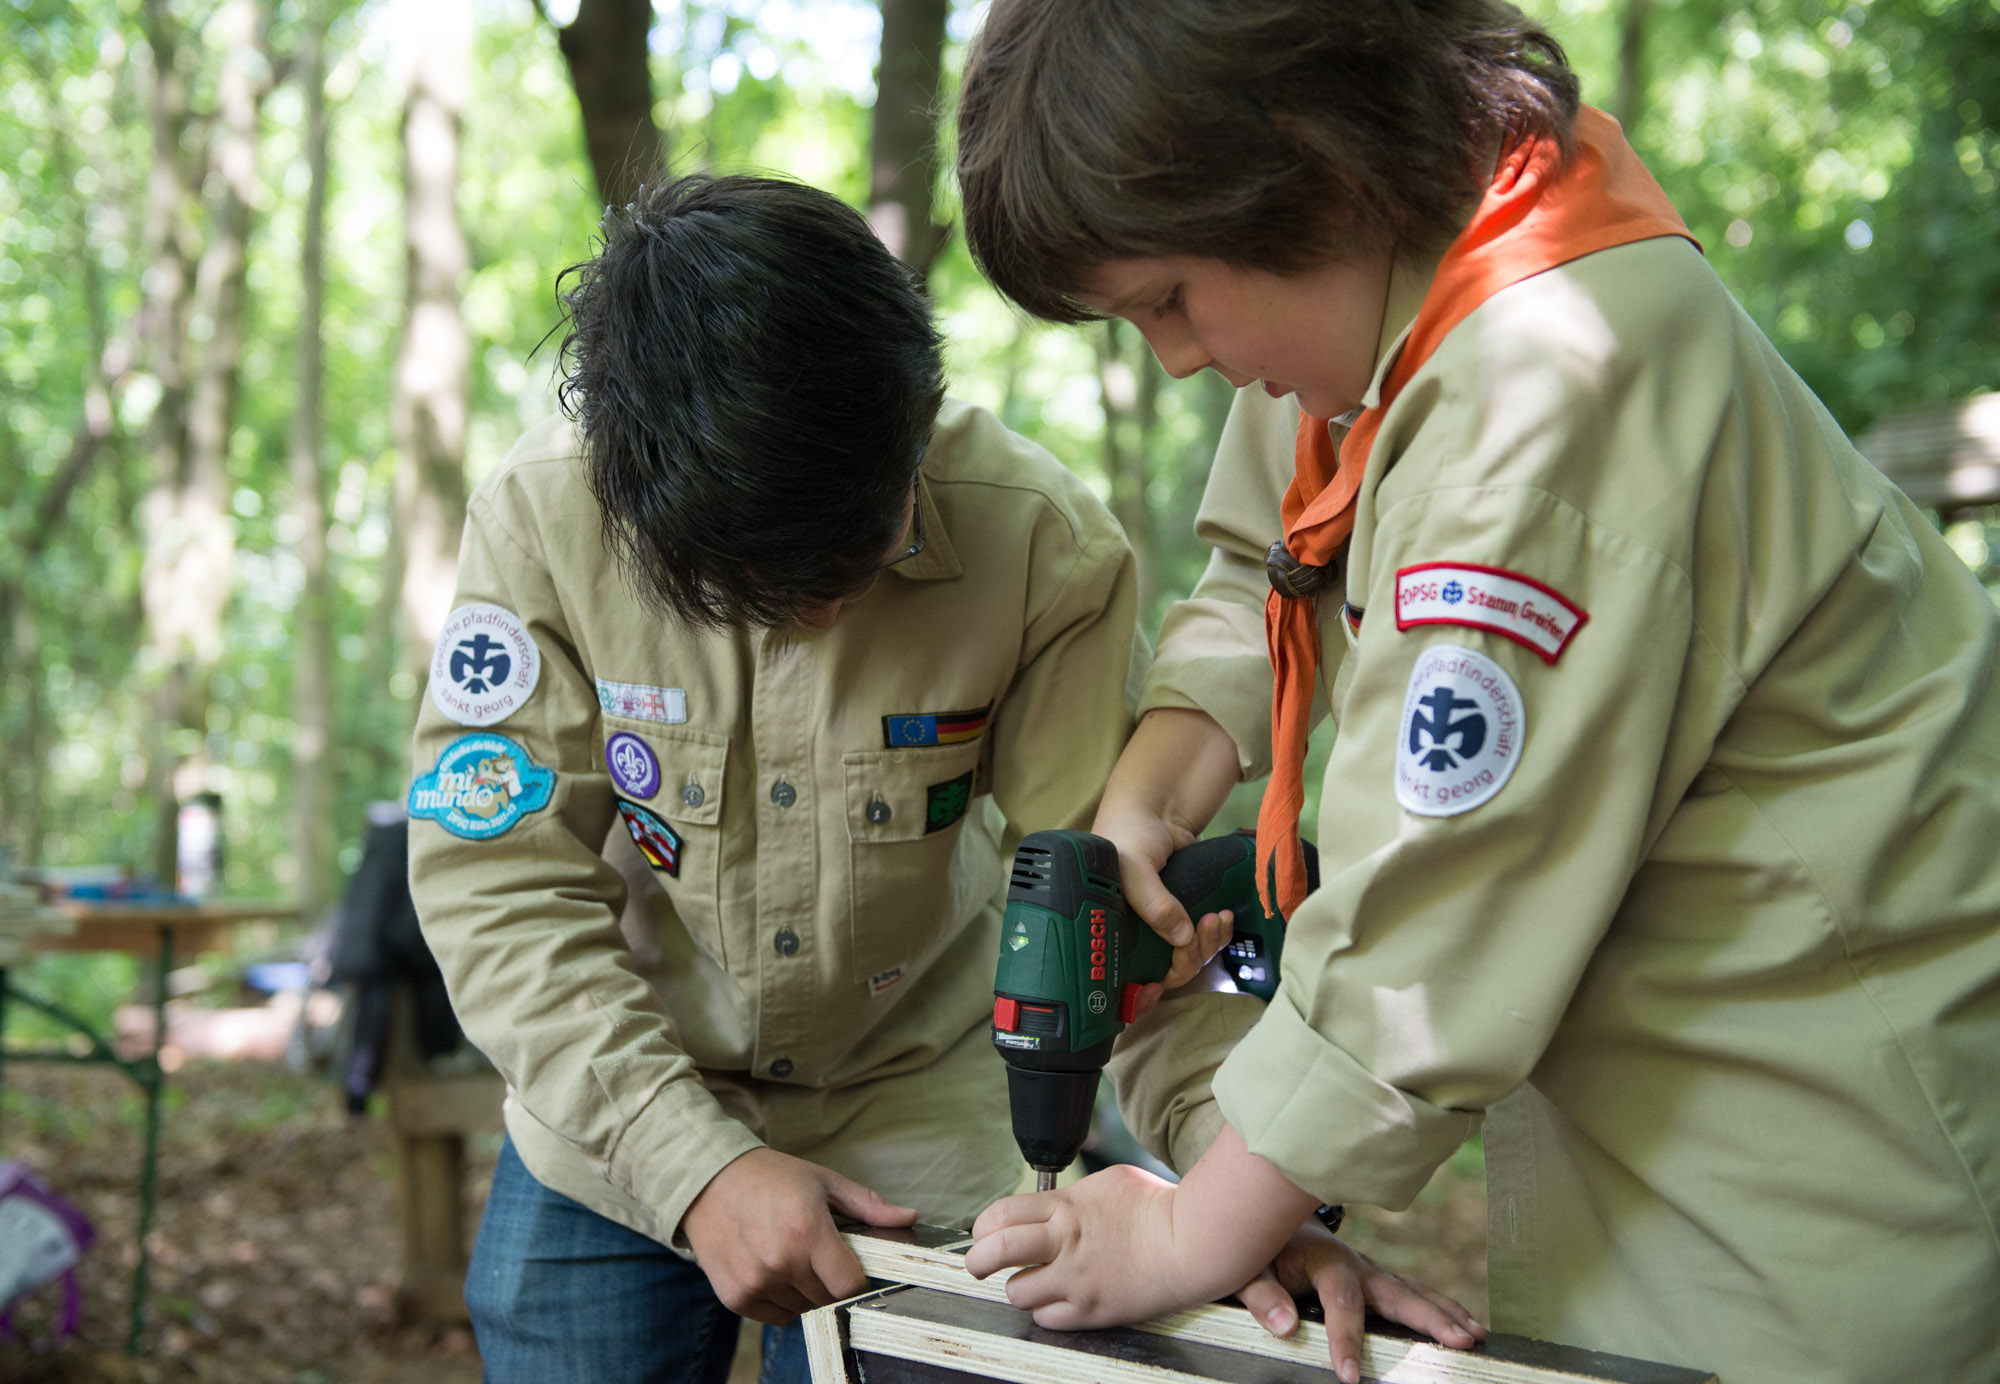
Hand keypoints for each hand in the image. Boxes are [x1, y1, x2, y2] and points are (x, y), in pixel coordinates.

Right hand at [680, 1147, 916, 1324]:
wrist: (707, 1180)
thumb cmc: (770, 1177)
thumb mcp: (822, 1181)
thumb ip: (867, 1205)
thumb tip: (909, 1218)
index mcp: (807, 1232)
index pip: (850, 1285)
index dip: (856, 1278)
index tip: (850, 1264)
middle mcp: (781, 1262)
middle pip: (827, 1299)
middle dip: (830, 1281)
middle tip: (816, 1252)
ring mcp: (755, 1282)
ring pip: (802, 1309)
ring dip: (805, 1291)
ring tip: (790, 1255)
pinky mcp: (735, 1297)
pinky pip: (775, 1316)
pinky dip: (780, 1300)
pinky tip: (771, 1269)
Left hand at [966, 1164, 1203, 1328]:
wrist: (1192, 1243)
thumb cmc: (1157, 1206)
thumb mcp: (1108, 1181)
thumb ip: (1071, 1196)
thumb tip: (1051, 1203)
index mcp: (1065, 1208)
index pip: (1000, 1215)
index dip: (983, 1226)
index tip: (983, 1233)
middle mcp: (1064, 1244)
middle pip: (994, 1253)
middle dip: (976, 1261)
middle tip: (978, 1264)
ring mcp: (1076, 1281)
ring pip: (1017, 1293)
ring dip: (1019, 1288)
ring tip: (1031, 1282)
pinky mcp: (1091, 1310)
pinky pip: (1047, 1319)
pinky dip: (1046, 1311)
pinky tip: (1059, 1299)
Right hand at [1092, 709, 1246, 1008]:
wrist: (1155, 812)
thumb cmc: (1128, 836)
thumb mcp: (1132, 865)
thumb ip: (1153, 901)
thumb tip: (1182, 938)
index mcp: (1113, 932)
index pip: (1126, 980)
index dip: (1142, 993)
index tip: (1157, 988)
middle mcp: (1136, 937)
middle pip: (1166, 972)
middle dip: (1189, 959)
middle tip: (1201, 928)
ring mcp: (1164, 930)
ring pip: (1190, 959)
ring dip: (1209, 945)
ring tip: (1218, 917)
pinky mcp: (1187, 918)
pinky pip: (1206, 941)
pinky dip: (1219, 935)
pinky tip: (1224, 916)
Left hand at [1235, 1224, 1485, 1383]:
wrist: (1267, 1217)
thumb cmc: (1258, 1249)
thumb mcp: (1246, 1269)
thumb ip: (1263, 1296)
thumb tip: (1286, 1326)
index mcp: (1323, 1257)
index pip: (1340, 1299)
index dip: (1346, 1337)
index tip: (1350, 1374)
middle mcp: (1355, 1262)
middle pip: (1397, 1291)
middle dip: (1429, 1318)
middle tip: (1460, 1341)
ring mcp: (1370, 1271)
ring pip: (1414, 1293)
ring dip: (1446, 1313)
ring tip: (1476, 1336)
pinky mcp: (1377, 1281)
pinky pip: (1412, 1296)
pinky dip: (1441, 1310)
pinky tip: (1466, 1327)